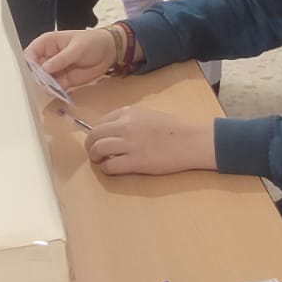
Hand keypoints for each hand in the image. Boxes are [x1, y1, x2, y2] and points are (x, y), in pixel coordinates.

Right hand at [27, 27, 116, 88]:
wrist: (108, 52)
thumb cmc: (92, 42)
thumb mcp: (77, 48)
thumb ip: (61, 58)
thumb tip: (45, 67)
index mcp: (47, 43)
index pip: (31, 53)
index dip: (29, 62)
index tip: (33, 71)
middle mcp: (48, 57)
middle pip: (34, 69)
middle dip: (35, 77)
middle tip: (41, 83)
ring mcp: (55, 70)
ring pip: (43, 80)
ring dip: (44, 86)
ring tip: (49, 88)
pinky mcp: (62, 81)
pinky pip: (54, 88)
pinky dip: (54, 91)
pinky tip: (57, 92)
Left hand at [85, 106, 215, 176]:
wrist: (191, 140)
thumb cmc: (173, 128)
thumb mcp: (148, 115)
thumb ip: (129, 120)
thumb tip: (112, 131)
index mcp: (128, 112)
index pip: (100, 122)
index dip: (96, 133)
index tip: (98, 140)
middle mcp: (125, 125)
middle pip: (94, 135)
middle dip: (90, 145)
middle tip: (93, 152)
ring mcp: (129, 144)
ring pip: (98, 149)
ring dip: (95, 157)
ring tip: (101, 160)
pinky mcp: (135, 161)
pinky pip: (110, 166)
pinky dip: (107, 168)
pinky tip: (113, 168)